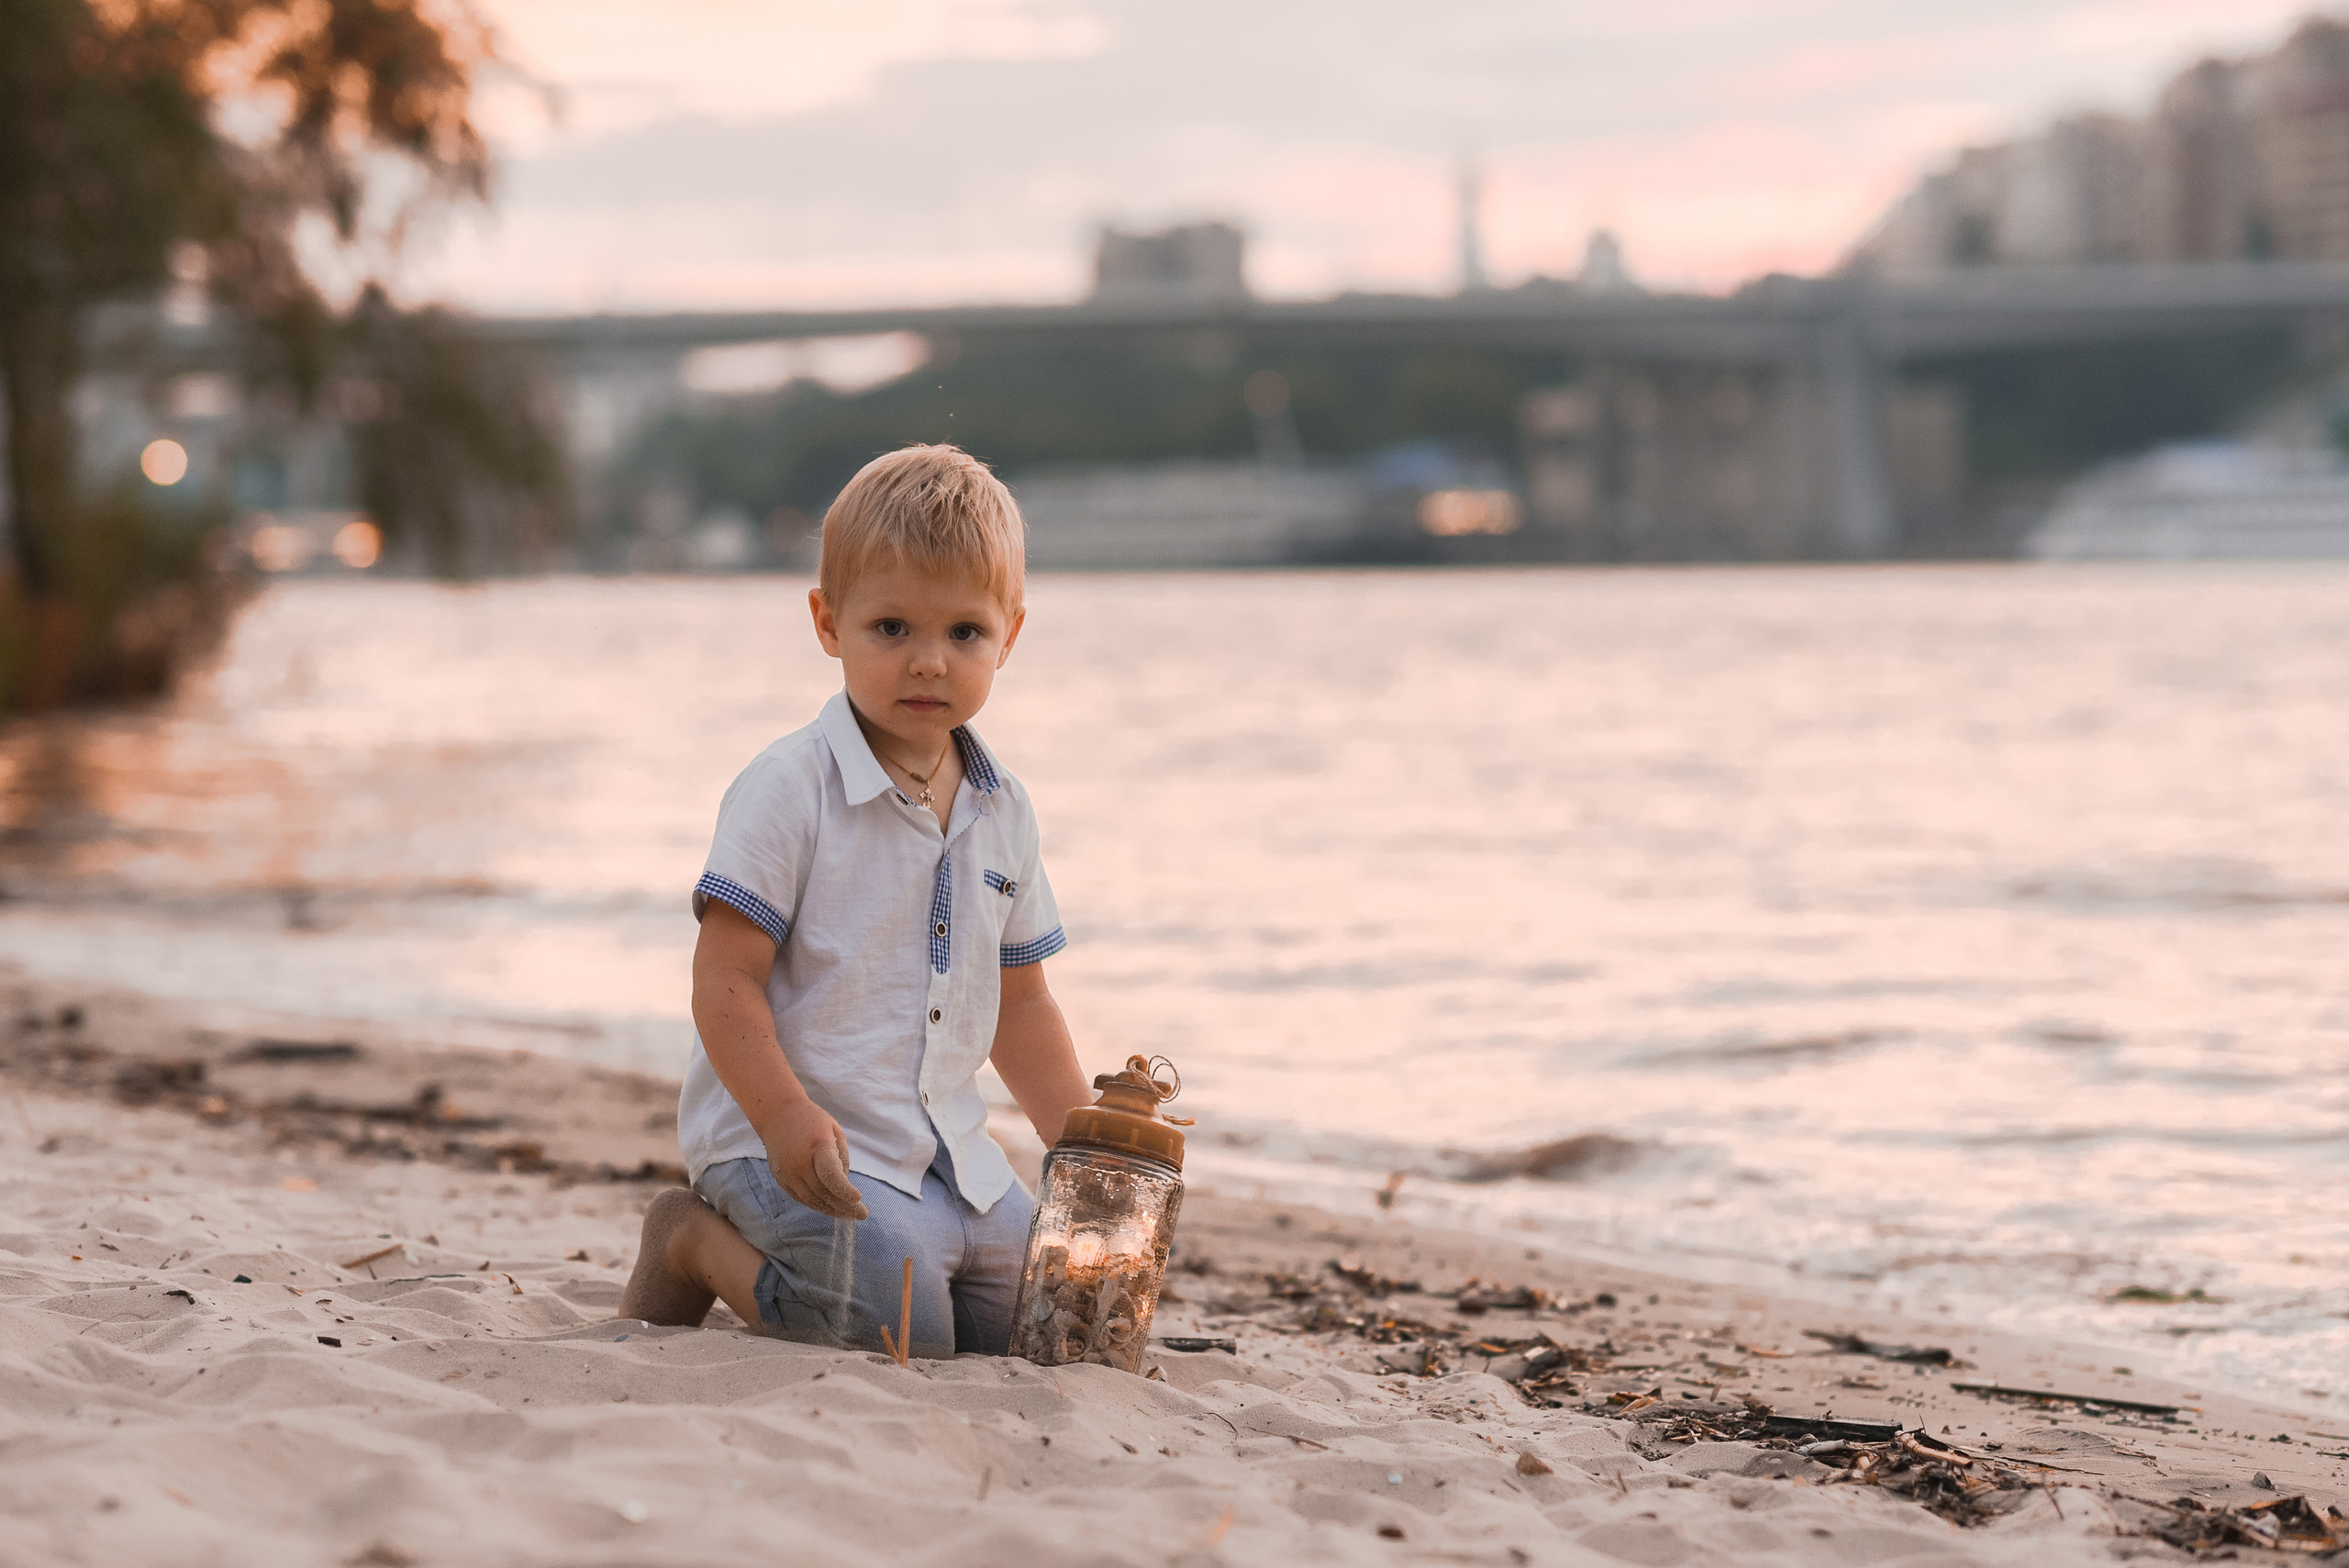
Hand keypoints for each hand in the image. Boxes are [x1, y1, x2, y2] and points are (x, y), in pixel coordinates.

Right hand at [760, 1098, 868, 1220]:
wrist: (777, 1114)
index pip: (831, 1175)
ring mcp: (787, 1172)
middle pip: (822, 1192)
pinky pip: (800, 1197)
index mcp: (817, 1146)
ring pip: (811, 1199)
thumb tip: (843, 1186)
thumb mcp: (835, 1131)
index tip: (858, 1198)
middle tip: (862, 1214)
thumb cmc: (812, 1121)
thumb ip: (841, 1159)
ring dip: (831, 1210)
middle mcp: (799, 1162)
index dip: (844, 1190)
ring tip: (848, 1214)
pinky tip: (829, 1207)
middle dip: (844, 1206)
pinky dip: (815, 1204)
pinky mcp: (780, 1178)